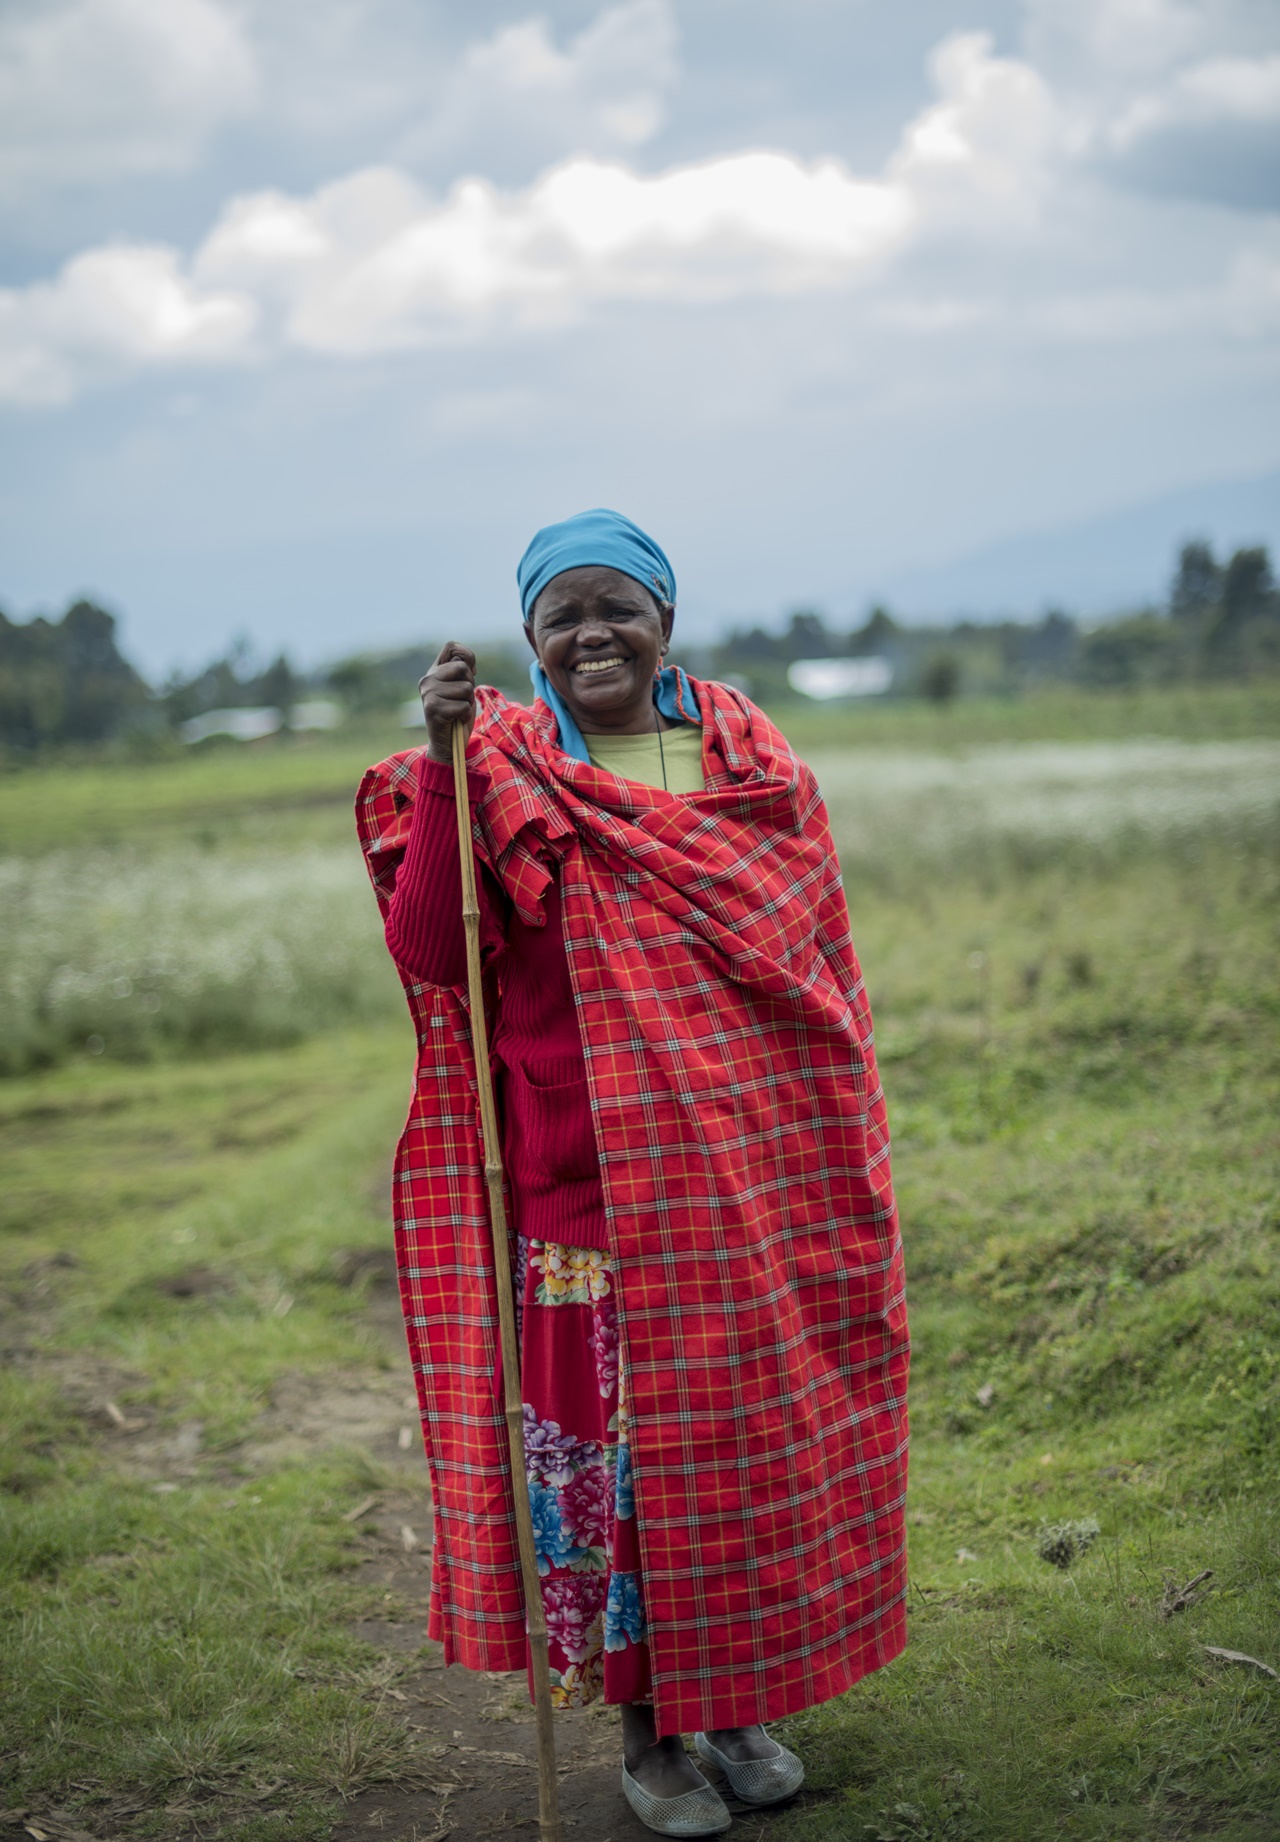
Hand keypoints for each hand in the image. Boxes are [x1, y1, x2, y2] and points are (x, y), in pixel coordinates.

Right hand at [420, 642, 476, 764]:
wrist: (447, 744)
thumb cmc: (457, 715)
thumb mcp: (462, 688)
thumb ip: (463, 671)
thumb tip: (469, 665)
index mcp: (433, 672)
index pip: (451, 646)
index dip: (468, 656)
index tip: (470, 674)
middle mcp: (427, 680)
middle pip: (463, 668)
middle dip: (470, 685)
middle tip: (461, 700)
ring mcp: (428, 694)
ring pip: (465, 688)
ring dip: (468, 702)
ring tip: (457, 711)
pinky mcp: (433, 709)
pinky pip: (464, 706)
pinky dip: (465, 715)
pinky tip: (455, 720)